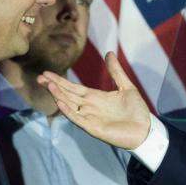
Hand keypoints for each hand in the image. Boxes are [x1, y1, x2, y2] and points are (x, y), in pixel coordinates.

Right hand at [38, 52, 152, 148]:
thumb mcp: (127, 87)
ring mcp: (90, 118)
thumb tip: (109, 53)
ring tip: (49, 85)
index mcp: (95, 98)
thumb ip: (116, 72)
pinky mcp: (94, 129)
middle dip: (54, 86)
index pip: (73, 88)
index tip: (46, 73)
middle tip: (39, 77)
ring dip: (59, 96)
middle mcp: (90, 108)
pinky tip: (60, 102)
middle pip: (67, 95)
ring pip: (70, 106)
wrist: (146, 131)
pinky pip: (78, 119)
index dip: (60, 81)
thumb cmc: (137, 112)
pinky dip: (69, 111)